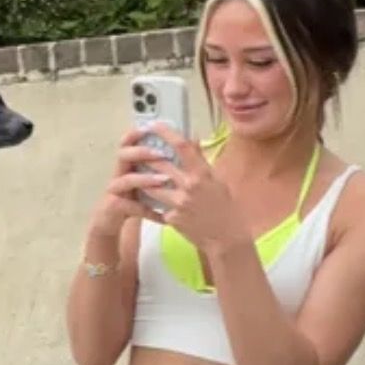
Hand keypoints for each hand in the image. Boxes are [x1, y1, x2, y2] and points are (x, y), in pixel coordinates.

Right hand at [86, 127, 176, 240]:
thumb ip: (160, 167)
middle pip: (123, 155)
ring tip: (164, 180)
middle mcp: (118, 174)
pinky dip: (148, 211)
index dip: (135, 134)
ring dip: (145, 179)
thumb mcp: (146, 183)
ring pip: (126, 180)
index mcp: (127, 165)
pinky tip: (162, 216)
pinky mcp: (113, 207)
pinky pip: (131, 207)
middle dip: (141, 152)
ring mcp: (114, 191)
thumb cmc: (132, 201)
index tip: (149, 127)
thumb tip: (185, 148)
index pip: (127, 143)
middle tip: (161, 153)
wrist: (110, 224)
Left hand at [145, 127, 251, 257]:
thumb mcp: (217, 180)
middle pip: (159, 164)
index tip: (154, 126)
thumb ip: (201, 161)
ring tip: (138, 176)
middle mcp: (189, 186)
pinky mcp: (172, 218)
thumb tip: (193, 140)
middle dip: (145, 156)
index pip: (181, 146)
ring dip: (143, 180)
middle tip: (137, 151)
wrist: (226, 238)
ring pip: (151, 186)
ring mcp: (179, 203)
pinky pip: (157, 206)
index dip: (165, 133)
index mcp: (203, 173)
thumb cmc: (225, 208)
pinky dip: (155, 203)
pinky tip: (154, 203)